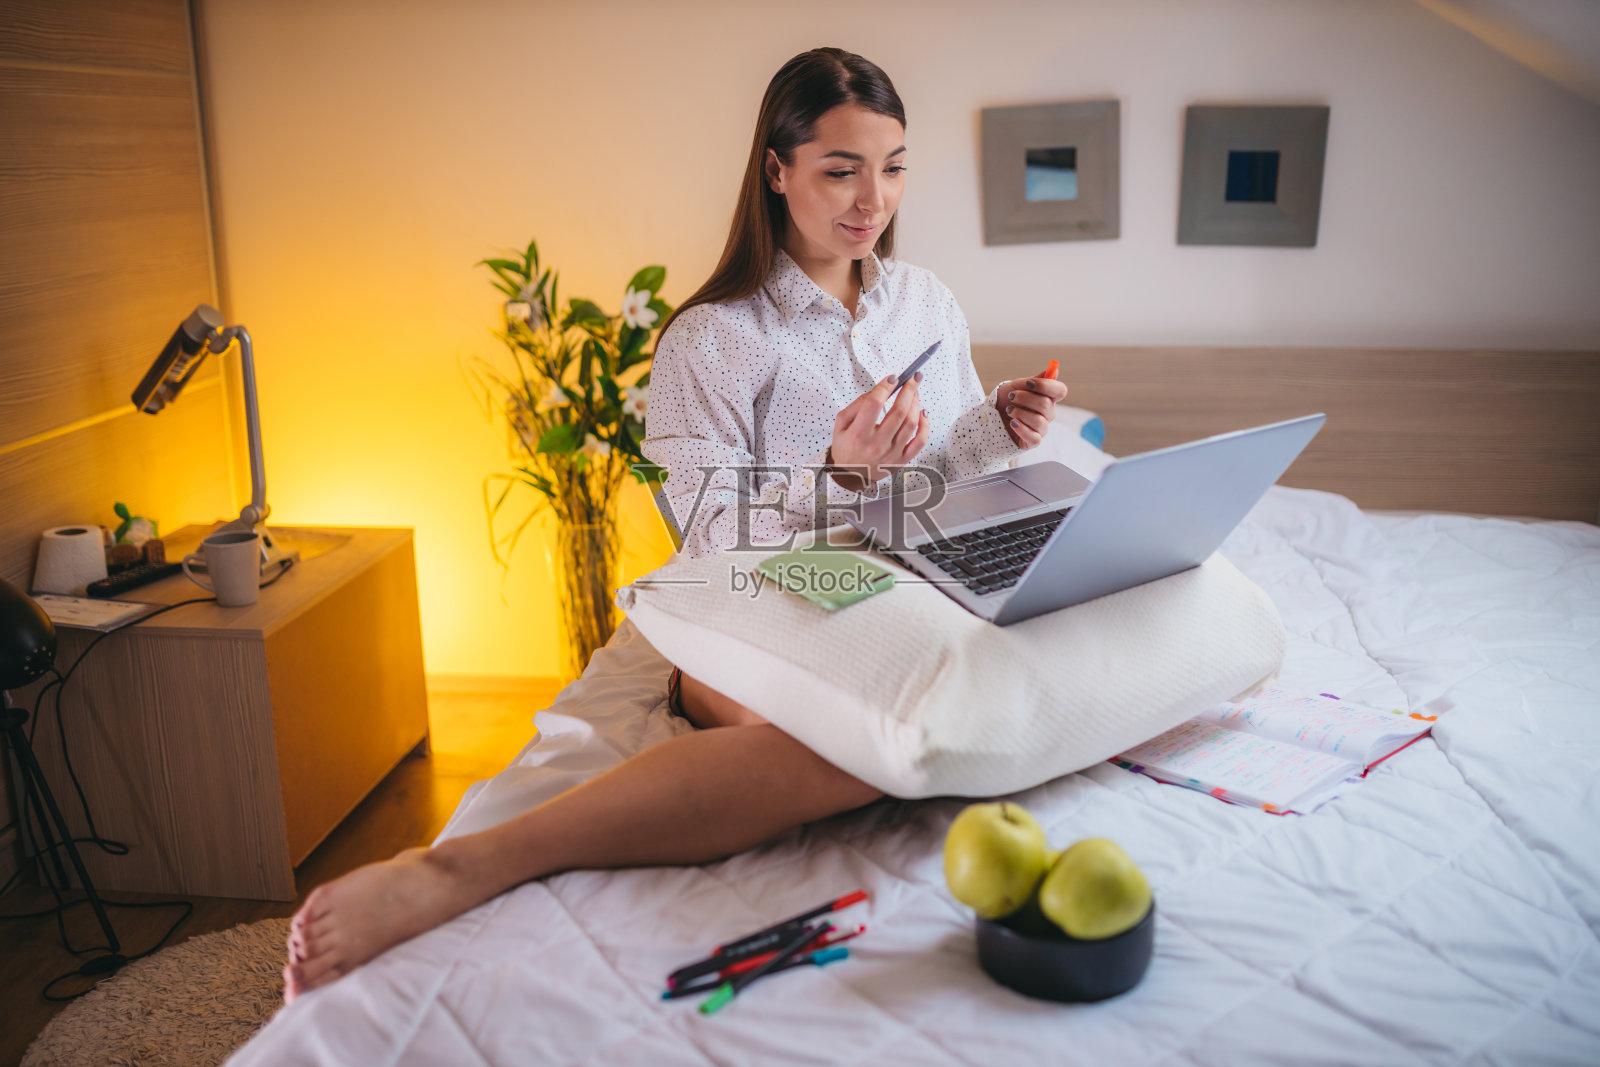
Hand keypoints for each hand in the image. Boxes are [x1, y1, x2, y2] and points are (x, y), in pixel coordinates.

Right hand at [827, 371, 930, 490]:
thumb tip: (879, 390)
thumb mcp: (841, 424)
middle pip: (898, 412)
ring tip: (914, 394)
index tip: (893, 378)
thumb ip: (857, 405)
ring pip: (911, 424)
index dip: (885, 387)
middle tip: (913, 378)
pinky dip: (925, 425)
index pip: (874, 404)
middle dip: (908, 390)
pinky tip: (922, 414)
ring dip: (916, 404)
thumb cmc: (846, 447)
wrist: (850, 475)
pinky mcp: (901, 460)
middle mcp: (876, 444)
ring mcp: (891, 453)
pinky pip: (920, 441)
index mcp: (858, 434)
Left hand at [996, 360, 1067, 448]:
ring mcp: (1041, 428)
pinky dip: (1022, 429)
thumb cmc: (1006, 400)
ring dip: (1021, 413)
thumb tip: (1053, 370)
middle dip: (1025, 398)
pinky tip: (1012, 423)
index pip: (1060, 391)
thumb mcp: (1016, 386)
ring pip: (1040, 421)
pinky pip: (1035, 438)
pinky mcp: (1033, 441)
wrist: (991, 416)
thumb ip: (1034, 380)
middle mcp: (1047, 413)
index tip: (1028, 383)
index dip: (1046, 386)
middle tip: (1011, 396)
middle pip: (1046, 404)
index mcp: (1047, 397)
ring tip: (1009, 410)